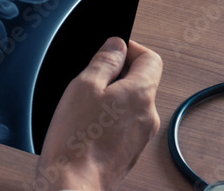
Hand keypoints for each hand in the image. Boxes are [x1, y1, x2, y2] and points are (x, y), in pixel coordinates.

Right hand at [35, 37, 162, 190]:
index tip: (110, 52)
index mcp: (141, 94)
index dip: (129, 49)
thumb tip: (117, 45)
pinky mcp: (131, 151)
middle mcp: (149, 115)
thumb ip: (105, 61)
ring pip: (132, 103)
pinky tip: (88, 125)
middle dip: (117, 74)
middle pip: (142, 80)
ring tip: (85, 106)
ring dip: (112, 98)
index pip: (151, 58)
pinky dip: (110, 118)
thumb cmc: (76, 140)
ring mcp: (142, 136)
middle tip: (90, 80)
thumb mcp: (84, 85)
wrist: (72, 183)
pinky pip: (126, 124)